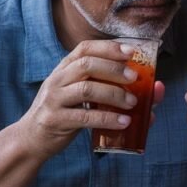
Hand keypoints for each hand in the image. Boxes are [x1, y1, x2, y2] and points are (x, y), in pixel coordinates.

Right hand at [18, 40, 156, 158]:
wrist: (32, 138)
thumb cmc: (65, 113)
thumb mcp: (80, 96)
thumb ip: (109, 89)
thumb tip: (154, 91)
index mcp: (64, 68)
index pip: (85, 48)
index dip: (109, 48)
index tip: (131, 52)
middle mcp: (58, 79)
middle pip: (87, 65)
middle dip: (114, 69)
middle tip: (135, 78)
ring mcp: (55, 99)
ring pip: (87, 89)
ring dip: (114, 94)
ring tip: (133, 102)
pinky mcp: (56, 120)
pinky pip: (85, 117)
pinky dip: (108, 118)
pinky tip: (124, 122)